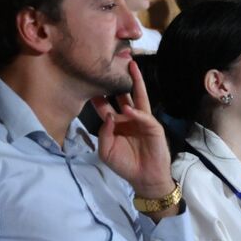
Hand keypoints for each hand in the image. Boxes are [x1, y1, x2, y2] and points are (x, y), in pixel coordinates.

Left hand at [91, 60, 173, 201]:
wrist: (144, 178)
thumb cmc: (124, 164)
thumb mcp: (106, 152)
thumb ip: (104, 134)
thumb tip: (109, 116)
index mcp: (115, 123)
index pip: (104, 105)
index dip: (98, 94)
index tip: (87, 79)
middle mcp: (128, 117)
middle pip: (122, 95)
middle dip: (118, 80)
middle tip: (112, 62)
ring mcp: (141, 120)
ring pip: (138, 97)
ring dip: (136, 82)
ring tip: (132, 67)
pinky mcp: (153, 127)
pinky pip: (144, 116)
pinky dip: (136, 113)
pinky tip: (129, 109)